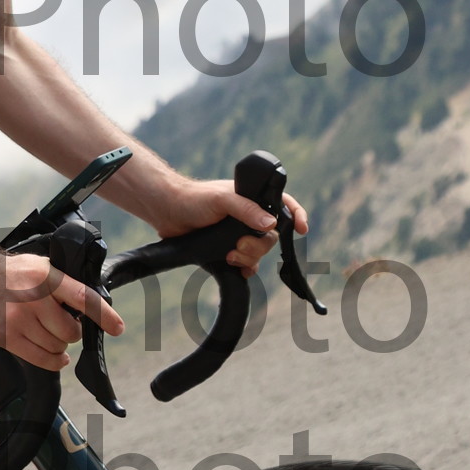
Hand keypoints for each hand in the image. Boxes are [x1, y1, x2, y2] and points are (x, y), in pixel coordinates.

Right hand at [0, 248, 124, 372]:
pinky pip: (40, 359)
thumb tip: (90, 302)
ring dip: (60, 347)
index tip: (118, 328)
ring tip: (50, 335)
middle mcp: (34, 299)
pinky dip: (54, 361)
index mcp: (47, 278)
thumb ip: (63, 280)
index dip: (104, 316)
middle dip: (72, 333)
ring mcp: (19, 320)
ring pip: (56, 347)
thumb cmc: (10, 272)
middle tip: (64, 326)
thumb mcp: (40, 265)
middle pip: (70, 332)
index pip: (83, 299)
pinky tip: (56, 357)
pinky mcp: (7, 337)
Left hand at [152, 178, 308, 274]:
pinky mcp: (228, 248)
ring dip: (249, 258)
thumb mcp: (222, 200)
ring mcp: (239, 233)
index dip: (296, 216)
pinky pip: (247, 263)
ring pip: (259, 252)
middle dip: (258, 246)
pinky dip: (245, 268)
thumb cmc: (194, 198)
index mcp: (253, 199)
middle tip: (238, 246)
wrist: (167, 212)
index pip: (284, 205)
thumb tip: (269, 224)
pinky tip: (238, 270)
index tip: (301, 230)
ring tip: (230, 256)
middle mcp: (250, 216)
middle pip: (271, 237)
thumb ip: (246, 210)